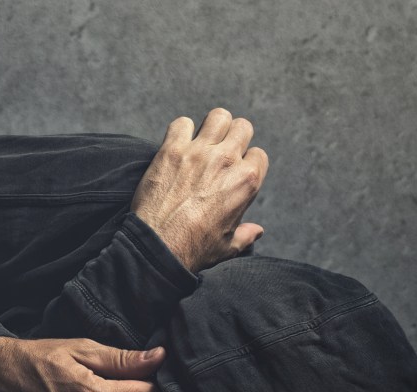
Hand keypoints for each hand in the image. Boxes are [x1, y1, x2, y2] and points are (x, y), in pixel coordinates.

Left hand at [131, 108, 268, 272]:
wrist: (157, 247)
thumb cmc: (193, 249)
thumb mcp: (227, 247)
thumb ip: (245, 235)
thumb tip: (257, 231)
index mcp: (246, 182)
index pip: (259, 155)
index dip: (247, 162)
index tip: (234, 171)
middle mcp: (226, 161)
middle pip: (242, 127)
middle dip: (234, 137)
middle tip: (219, 151)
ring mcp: (199, 152)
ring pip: (218, 116)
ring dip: (212, 127)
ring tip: (202, 142)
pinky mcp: (171, 150)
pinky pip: (182, 123)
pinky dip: (180, 131)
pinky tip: (177, 145)